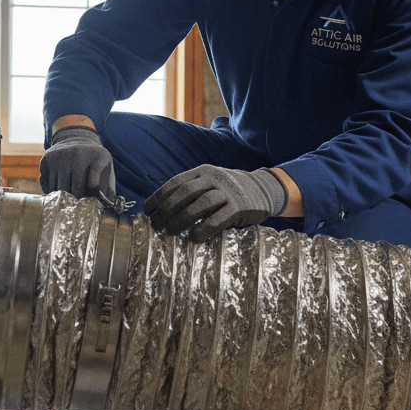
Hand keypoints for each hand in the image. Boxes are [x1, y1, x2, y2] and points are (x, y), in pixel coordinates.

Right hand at [39, 125, 115, 200]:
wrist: (77, 138)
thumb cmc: (94, 160)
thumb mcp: (106, 167)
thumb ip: (109, 187)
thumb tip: (109, 205)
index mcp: (98, 156)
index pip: (93, 185)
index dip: (91, 197)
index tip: (90, 200)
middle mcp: (78, 154)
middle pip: (75, 189)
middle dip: (77, 200)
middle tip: (78, 203)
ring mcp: (62, 155)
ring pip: (59, 188)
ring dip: (63, 197)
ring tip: (68, 195)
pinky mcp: (48, 158)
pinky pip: (46, 184)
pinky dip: (51, 190)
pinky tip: (57, 187)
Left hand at [145, 165, 286, 241]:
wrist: (263, 189)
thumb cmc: (228, 192)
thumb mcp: (210, 184)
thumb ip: (192, 192)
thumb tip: (162, 212)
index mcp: (203, 172)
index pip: (175, 182)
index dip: (159, 197)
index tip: (147, 211)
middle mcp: (214, 178)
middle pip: (185, 192)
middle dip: (167, 209)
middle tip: (156, 225)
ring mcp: (228, 191)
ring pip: (200, 203)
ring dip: (182, 219)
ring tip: (170, 231)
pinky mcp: (240, 206)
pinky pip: (219, 218)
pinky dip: (204, 228)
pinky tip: (194, 237)